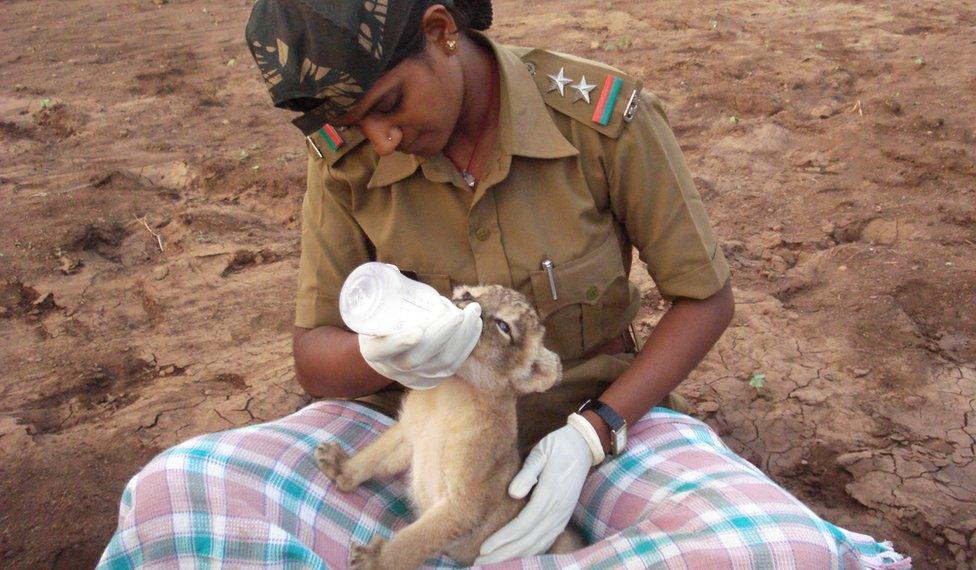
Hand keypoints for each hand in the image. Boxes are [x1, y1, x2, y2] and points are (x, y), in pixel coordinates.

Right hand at [359, 299, 481, 389]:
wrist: (387, 351)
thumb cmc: (382, 320)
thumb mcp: (376, 306)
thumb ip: (383, 288)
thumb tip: (393, 270)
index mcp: (372, 350)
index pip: (381, 350)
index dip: (398, 343)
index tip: (417, 331)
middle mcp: (393, 367)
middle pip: (419, 358)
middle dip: (443, 334)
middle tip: (460, 312)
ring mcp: (415, 376)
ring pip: (442, 362)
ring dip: (463, 336)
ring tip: (474, 311)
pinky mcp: (434, 378)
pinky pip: (454, 364)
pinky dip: (467, 343)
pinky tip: (476, 325)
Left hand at [475, 424, 591, 563]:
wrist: (583, 446)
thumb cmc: (558, 446)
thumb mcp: (541, 452)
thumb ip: (528, 473)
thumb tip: (513, 493)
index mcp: (550, 495)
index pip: (523, 525)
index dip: (503, 539)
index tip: (484, 548)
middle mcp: (557, 511)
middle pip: (528, 541)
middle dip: (504, 555)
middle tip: (480, 564)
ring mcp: (562, 517)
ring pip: (537, 545)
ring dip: (515, 557)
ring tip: (492, 565)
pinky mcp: (563, 518)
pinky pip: (546, 542)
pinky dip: (531, 553)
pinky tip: (517, 558)